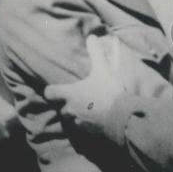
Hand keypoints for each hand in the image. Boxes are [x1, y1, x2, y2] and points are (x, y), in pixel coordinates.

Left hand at [44, 34, 172, 134]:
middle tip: (78, 99)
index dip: (52, 90)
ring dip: (78, 115)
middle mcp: (71, 110)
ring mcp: (79, 124)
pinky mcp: (89, 134)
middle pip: (61, 108)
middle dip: (68, 104)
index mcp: (70, 94)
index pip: (49, 93)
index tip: (57, 88)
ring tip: (90, 110)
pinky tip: (99, 120)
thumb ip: (96, 53)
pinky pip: (85, 130)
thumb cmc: (109, 92)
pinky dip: (89, 126)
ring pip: (73, 120)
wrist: (122, 118)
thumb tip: (92, 37)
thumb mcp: (103, 69)